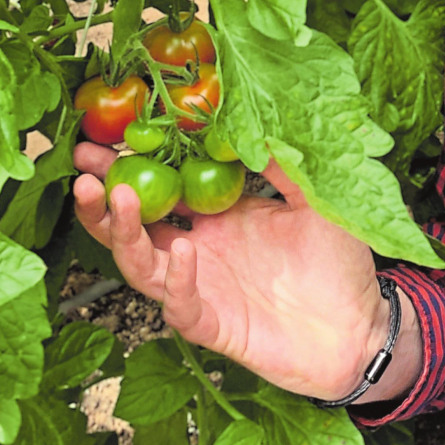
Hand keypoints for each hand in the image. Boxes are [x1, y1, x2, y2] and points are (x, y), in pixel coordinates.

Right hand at [72, 144, 419, 402]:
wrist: (362, 327)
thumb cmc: (338, 263)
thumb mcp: (316, 199)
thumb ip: (283, 163)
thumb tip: (256, 117)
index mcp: (218, 217)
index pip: (164, 186)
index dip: (136, 162)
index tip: (110, 132)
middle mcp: (200, 250)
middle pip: (135, 224)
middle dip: (104, 195)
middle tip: (82, 164)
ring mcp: (202, 289)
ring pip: (141, 264)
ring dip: (123, 231)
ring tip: (115, 194)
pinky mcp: (213, 326)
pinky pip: (180, 305)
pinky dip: (177, 279)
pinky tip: (180, 250)